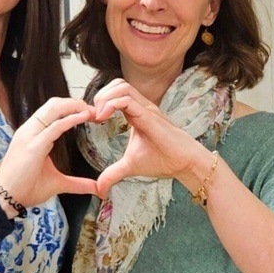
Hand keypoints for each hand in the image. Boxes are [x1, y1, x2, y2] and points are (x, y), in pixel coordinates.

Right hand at [0, 98, 97, 212]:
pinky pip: (54, 127)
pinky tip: (84, 118)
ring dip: (75, 107)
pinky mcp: (33, 145)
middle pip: (54, 104)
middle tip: (95, 110)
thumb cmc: (26, 188)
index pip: (53, 111)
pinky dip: (71, 119)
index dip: (72, 108)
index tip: (90, 113)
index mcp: (33, 134)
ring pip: (54, 108)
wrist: (5, 199)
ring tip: (91, 111)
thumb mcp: (58, 182)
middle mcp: (30, 130)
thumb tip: (96, 188)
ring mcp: (30, 135)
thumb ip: (77, 183)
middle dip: (76, 103)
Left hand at [91, 80, 214, 197]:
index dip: (100, 102)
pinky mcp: (149, 115)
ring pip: (122, 86)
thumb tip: (99, 188)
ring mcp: (146, 108)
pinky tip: (103, 118)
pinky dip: (111, 104)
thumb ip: (113, 173)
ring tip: (97, 115)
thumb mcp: (130, 166)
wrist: (184, 163)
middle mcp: (141, 107)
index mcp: (136, 113)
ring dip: (105, 97)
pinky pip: (127, 100)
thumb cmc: (163, 160)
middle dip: (100, 95)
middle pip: (117, 84)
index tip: (89, 120)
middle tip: (92, 115)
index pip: (116, 94)